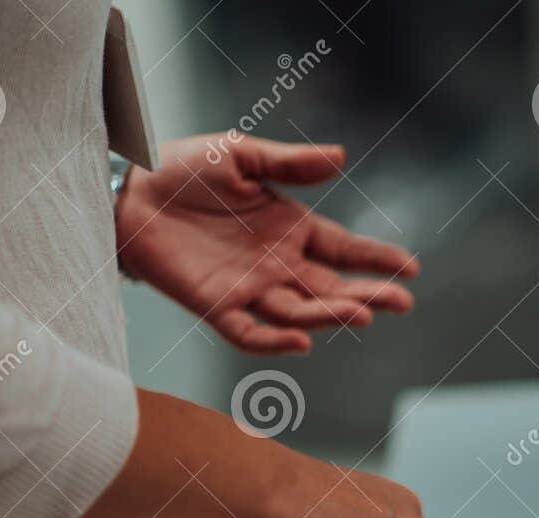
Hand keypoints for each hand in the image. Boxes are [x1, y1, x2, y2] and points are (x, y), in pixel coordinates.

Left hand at [115, 134, 419, 354]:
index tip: (412, 268)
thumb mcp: (241, 155)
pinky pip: (250, 333)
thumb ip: (290, 163)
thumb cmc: (182, 169)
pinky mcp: (216, 306)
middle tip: (401, 302)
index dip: (378, 260)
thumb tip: (341, 156)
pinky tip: (301, 341)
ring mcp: (250, 289)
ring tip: (361, 314)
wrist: (126, 190)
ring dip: (330, 316)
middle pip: (333, 289)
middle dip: (369, 296)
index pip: (346, 250)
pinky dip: (275, 342)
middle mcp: (279, 266)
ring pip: (300, 312)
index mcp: (293, 230)